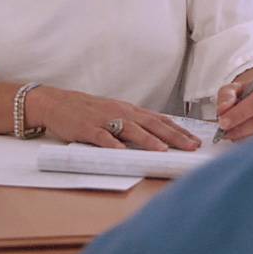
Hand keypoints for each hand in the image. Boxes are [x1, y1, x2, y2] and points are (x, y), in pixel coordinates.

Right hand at [29, 87, 200, 150]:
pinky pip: (102, 137)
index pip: (159, 120)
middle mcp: (120, 112)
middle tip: (191, 147)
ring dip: (148, 139)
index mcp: (129, 110)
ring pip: (130, 129)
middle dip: (173, 136)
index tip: (195, 140)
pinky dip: (112, 143)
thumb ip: (133, 124)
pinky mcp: (87, 128)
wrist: (57, 102)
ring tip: (163, 150)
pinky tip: (121, 151)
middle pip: (151, 124)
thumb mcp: (114, 113)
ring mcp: (104, 120)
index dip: (178, 130)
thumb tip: (157, 136)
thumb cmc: (88, 111)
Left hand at [214, 67, 252, 142]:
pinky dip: (252, 142)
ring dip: (245, 138)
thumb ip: (227, 95)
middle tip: (225, 132)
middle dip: (241, 129)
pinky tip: (241, 139)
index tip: (223, 122)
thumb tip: (222, 110)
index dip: (239, 114)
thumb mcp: (237, 87)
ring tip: (231, 135)